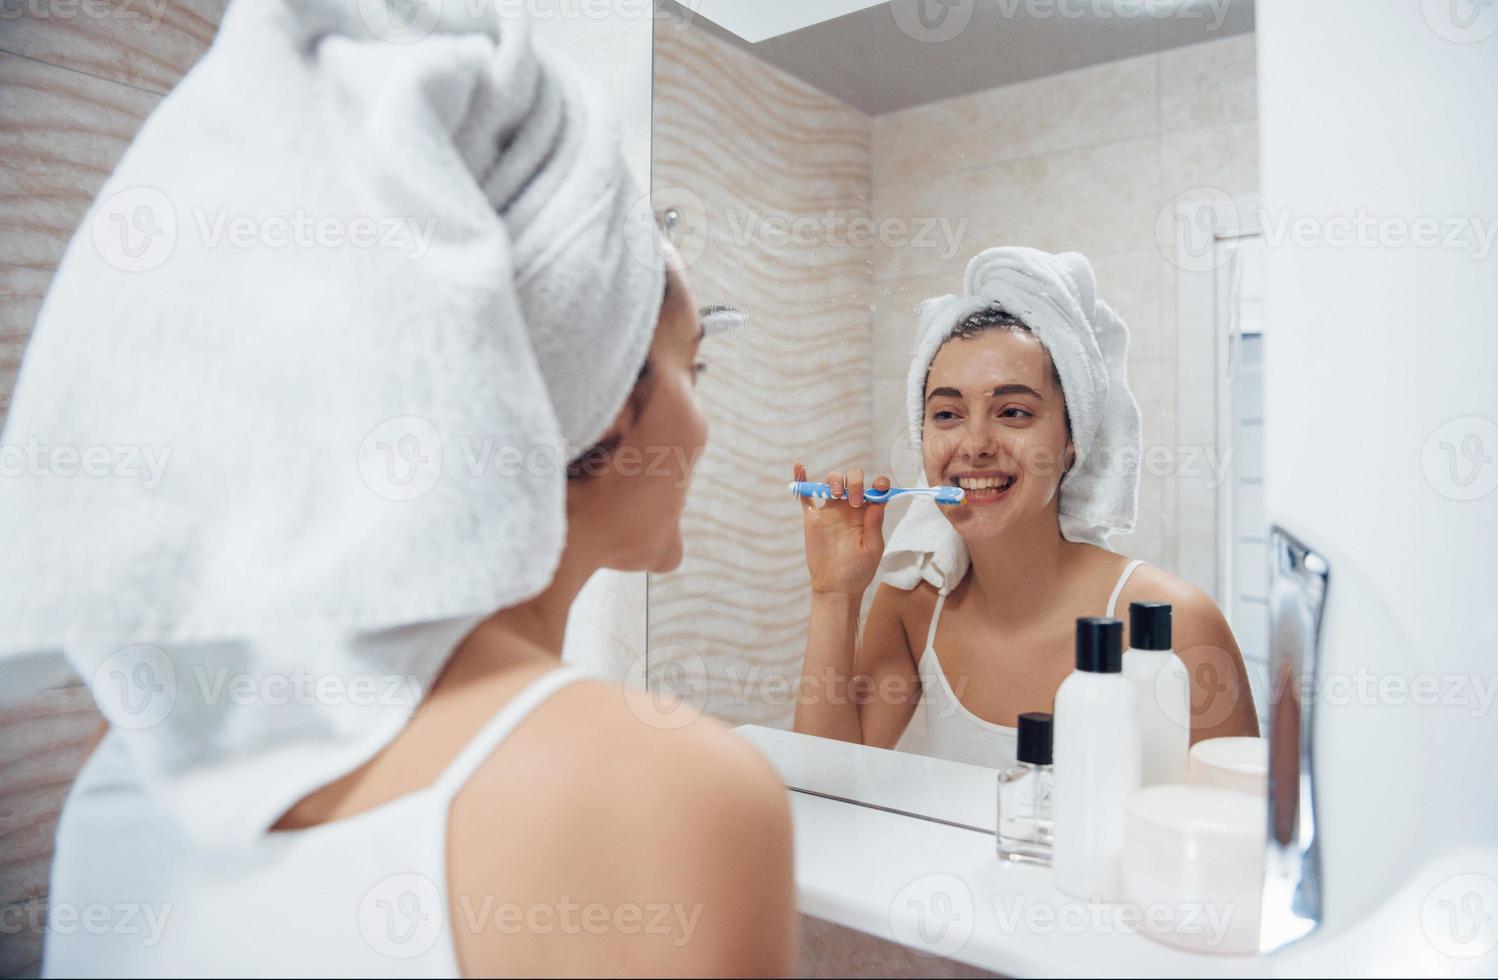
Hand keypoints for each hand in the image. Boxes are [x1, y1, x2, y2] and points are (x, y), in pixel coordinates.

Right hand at [793, 462, 890, 596]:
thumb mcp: (872, 549)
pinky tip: (799, 467)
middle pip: (852, 479)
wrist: (836, 587)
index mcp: (868, 513)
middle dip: (855, 482)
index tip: (879, 486)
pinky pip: (806, 495)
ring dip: (836, 481)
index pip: (875, 489)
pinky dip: (801, 479)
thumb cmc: (859, 571)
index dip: (879, 483)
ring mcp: (831, 511)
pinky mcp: (813, 518)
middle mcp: (850, 508)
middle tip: (856, 501)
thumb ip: (874, 525)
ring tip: (837, 494)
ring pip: (832, 482)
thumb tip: (878, 502)